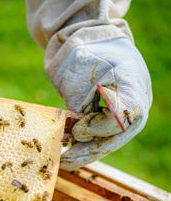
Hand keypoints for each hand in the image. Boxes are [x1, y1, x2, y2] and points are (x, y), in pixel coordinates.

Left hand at [51, 38, 151, 169]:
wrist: (92, 39)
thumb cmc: (86, 51)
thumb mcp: (82, 72)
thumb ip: (82, 102)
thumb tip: (79, 134)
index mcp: (131, 84)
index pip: (123, 116)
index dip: (100, 128)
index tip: (78, 131)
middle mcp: (135, 101)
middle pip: (117, 135)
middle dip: (90, 150)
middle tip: (65, 160)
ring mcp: (129, 110)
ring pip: (111, 139)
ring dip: (86, 152)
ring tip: (65, 161)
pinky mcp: (116, 116)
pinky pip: (105, 135)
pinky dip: (87, 144)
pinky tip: (69, 152)